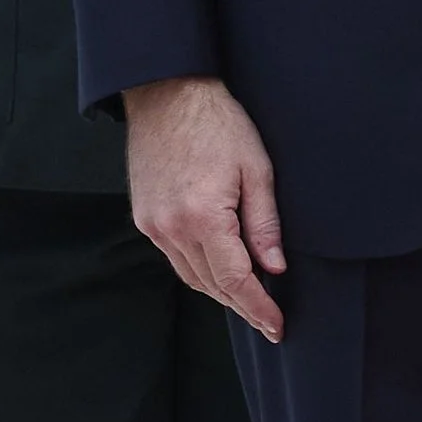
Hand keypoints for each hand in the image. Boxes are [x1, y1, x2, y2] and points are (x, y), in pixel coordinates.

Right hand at [124, 75, 287, 341]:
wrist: (167, 94)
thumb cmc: (219, 124)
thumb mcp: (257, 169)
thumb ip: (264, 224)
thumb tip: (275, 269)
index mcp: (203, 217)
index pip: (235, 280)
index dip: (259, 308)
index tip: (277, 327)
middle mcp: (171, 228)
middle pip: (212, 285)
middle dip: (243, 306)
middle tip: (270, 320)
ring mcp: (153, 225)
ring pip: (191, 276)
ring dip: (221, 291)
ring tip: (250, 300)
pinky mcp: (144, 218)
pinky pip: (175, 258)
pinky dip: (200, 270)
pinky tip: (221, 270)